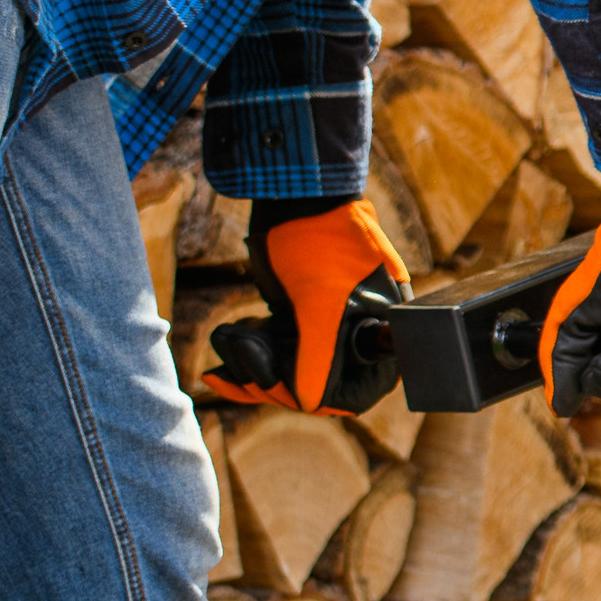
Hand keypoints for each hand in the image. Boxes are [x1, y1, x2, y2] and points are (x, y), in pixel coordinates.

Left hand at [199, 196, 400, 412]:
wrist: (291, 195)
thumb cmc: (316, 239)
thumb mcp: (319, 303)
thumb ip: (319, 357)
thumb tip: (310, 404)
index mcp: (379, 330)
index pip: (356, 390)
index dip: (319, 397)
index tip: (286, 393)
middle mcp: (357, 332)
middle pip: (317, 385)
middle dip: (272, 380)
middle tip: (238, 369)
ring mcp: (325, 325)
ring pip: (290, 372)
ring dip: (252, 367)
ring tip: (227, 341)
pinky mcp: (298, 316)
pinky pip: (275, 353)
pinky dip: (247, 358)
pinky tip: (221, 360)